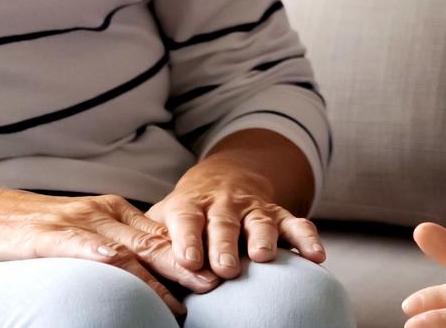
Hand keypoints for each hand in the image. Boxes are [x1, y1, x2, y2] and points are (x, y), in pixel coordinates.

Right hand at [0, 180, 216, 312]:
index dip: (192, 252)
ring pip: (134, 249)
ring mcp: (79, 222)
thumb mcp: (74, 235)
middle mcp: (102, 212)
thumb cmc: (23, 231)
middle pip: (158, 239)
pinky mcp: (53, 236)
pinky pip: (93, 252)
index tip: (221, 271)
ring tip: (194, 295)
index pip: (161, 233)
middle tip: (223, 282)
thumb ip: (107, 248)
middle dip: (192, 262)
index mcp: (110, 210)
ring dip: (166, 273)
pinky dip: (118, 266)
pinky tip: (135, 278)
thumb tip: (142, 273)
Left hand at [147, 141, 323, 280]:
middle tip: (225, 268)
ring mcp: (253, 208)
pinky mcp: (279, 213)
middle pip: (224, 223)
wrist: (225, 176)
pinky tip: (316, 256)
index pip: (186, 220)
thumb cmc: (187, 212)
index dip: (187, 239)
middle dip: (225, 244)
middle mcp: (223, 205)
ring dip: (263, 238)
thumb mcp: (165, 218)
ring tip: (264, 257)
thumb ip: (153, 240)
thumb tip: (129, 268)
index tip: (188, 260)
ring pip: (260, 221)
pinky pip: (296, 222)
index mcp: (191, 205)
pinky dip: (307, 237)